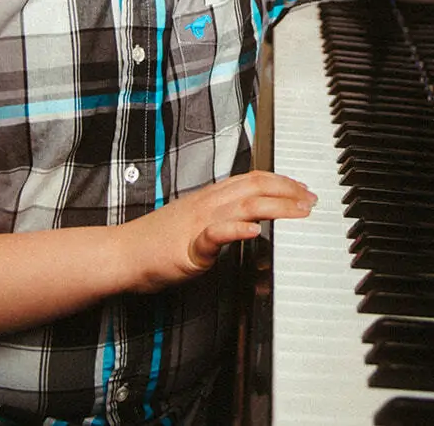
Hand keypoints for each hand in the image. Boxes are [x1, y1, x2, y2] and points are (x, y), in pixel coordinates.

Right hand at [123, 171, 317, 291]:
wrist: (121, 253)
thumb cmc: (155, 242)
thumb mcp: (193, 222)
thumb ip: (220, 218)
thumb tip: (245, 220)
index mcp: (209, 198)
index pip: (252, 180)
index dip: (281, 181)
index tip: (302, 188)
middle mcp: (207, 204)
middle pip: (255, 187)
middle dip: (288, 191)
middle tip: (311, 199)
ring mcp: (198, 223)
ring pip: (243, 205)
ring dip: (276, 206)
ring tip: (299, 210)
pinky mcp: (188, 248)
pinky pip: (215, 234)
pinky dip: (236, 230)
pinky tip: (254, 231)